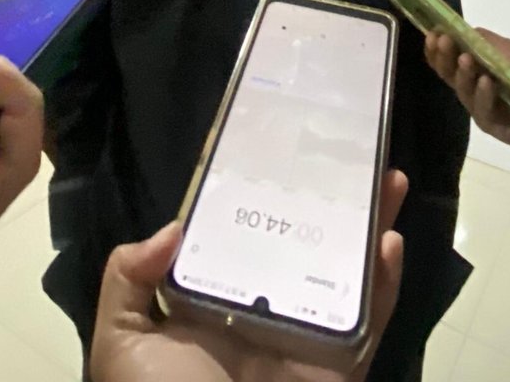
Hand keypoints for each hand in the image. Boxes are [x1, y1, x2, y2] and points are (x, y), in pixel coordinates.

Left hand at [90, 172, 408, 381]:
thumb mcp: (121, 340)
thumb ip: (127, 278)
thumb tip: (172, 226)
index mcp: (215, 302)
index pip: (244, 236)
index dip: (265, 194)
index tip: (281, 149)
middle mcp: (265, 310)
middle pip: (306, 243)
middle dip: (332, 200)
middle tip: (353, 154)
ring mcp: (308, 334)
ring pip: (346, 271)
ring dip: (369, 225)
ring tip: (386, 178)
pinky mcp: (341, 361)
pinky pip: (370, 319)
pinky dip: (385, 282)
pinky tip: (388, 241)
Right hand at [423, 30, 509, 171]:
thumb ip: (491, 43)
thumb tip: (467, 29)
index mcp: (475, 71)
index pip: (448, 60)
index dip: (437, 48)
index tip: (433, 33)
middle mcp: (472, 89)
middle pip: (448, 74)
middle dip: (444, 56)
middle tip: (442, 41)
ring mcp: (479, 107)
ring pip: (462, 90)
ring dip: (462, 72)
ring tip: (464, 58)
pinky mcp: (490, 124)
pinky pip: (482, 108)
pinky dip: (483, 94)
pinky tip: (485, 82)